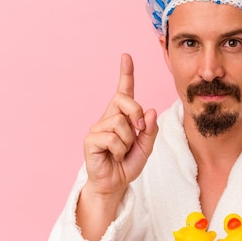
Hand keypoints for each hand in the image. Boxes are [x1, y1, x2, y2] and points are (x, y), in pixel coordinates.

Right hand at [77, 54, 157, 239]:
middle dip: (137, 115)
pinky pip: (112, 138)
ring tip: (122, 151)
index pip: (123, 91)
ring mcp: (98, 127)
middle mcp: (108, 117)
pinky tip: (113, 156)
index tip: (126, 56)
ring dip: (128, 140)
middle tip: (138, 132)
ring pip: (121, 123)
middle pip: (126, 101)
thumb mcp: (146, 146)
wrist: (115, 183)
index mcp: (122, 115)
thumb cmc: (128, 163)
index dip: (125, 73)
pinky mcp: (91, 139)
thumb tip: (150, 111)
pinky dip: (119, 149)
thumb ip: (150, 129)